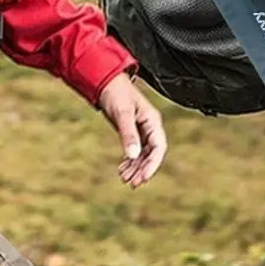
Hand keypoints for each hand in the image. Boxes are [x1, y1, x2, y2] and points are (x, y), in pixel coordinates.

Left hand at [97, 72, 166, 187]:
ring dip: (136, 167)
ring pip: (143, 154)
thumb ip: (128, 134)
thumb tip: (132, 156)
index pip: (159, 146)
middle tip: (132, 184)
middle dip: (143, 169)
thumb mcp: (122, 113)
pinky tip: (122, 170)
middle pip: (152, 153)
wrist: (105, 81)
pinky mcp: (132, 131)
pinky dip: (130, 162)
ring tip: (124, 179)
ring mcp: (141, 129)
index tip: (143, 178)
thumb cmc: (116, 93)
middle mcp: (150, 126)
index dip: (153, 164)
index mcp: (153, 120)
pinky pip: (135, 151)